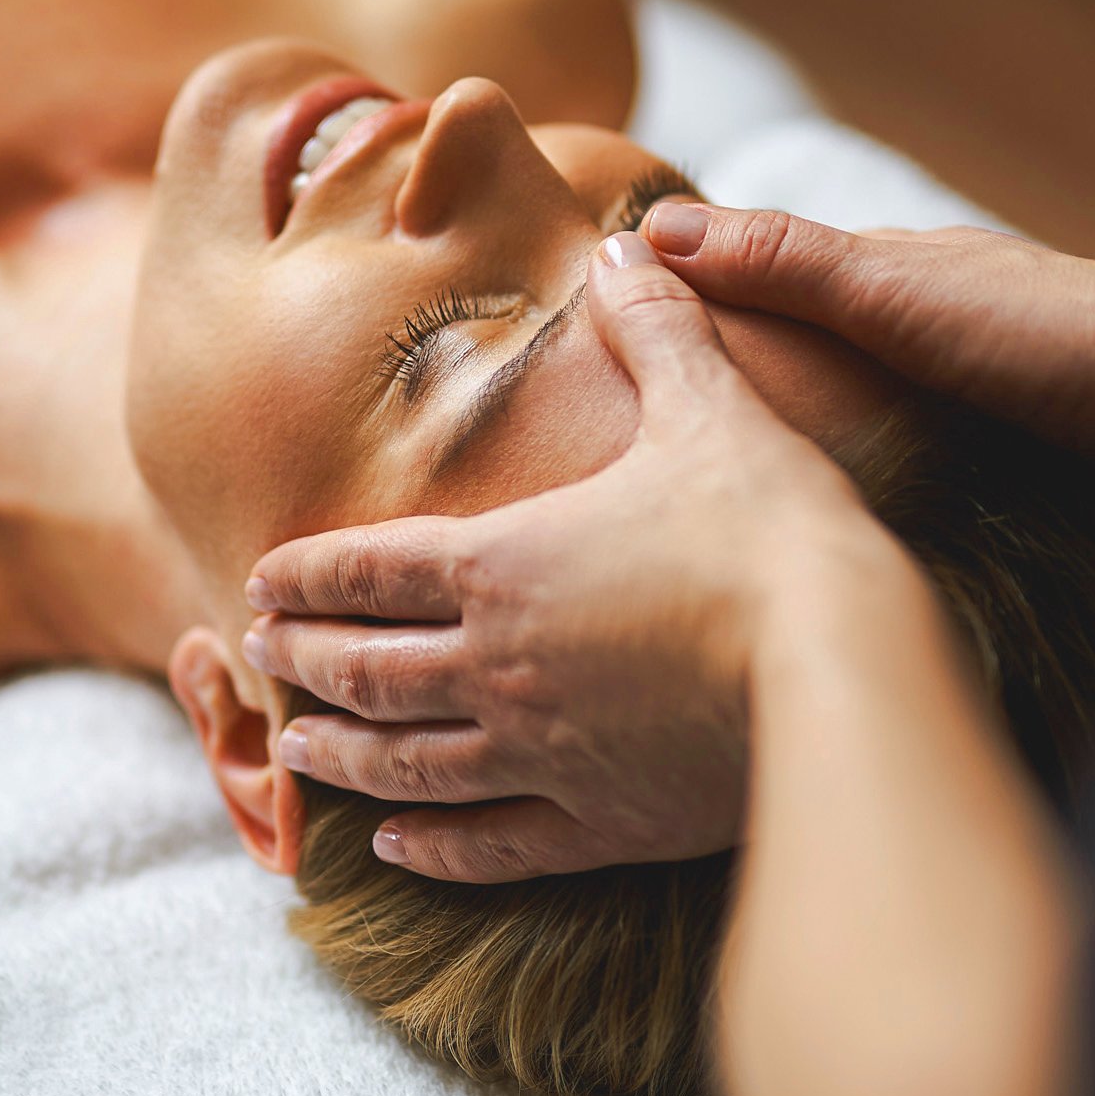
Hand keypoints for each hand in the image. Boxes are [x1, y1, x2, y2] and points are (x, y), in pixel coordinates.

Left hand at [240, 232, 903, 882]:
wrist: (836, 661)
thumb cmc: (767, 526)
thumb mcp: (710, 406)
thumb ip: (656, 327)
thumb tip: (627, 245)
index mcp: (502, 564)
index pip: (367, 568)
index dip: (305, 574)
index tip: (258, 580)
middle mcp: (494, 665)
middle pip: (364, 668)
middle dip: (302, 658)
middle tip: (258, 655)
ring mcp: (537, 755)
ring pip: (403, 765)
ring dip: (338, 757)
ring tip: (295, 752)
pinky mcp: (595, 825)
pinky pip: (486, 847)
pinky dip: (431, 850)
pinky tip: (398, 850)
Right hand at [640, 204, 1094, 545]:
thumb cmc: (1055, 333)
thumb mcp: (895, 288)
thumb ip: (783, 263)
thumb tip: (650, 228)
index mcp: (884, 290)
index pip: (757, 291)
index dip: (678, 314)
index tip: (586, 364)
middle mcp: (910, 359)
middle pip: (793, 384)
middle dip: (722, 424)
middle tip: (624, 493)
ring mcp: (951, 435)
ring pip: (843, 460)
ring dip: (788, 493)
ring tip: (695, 554)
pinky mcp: (992, 507)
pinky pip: (902, 522)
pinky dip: (856, 540)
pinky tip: (804, 584)